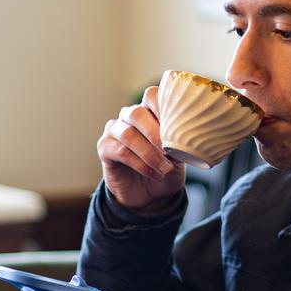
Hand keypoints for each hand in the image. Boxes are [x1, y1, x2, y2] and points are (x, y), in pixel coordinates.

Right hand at [96, 84, 186, 211]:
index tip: (177, 126)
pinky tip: (152, 173)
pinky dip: (139, 164)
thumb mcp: (180, 156)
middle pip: (137, 113)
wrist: (150, 195)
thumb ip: (181, 142)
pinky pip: (120, 151)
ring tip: (164, 169)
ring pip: (128, 134)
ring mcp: (114, 130)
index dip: (163, 107)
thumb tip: (185, 137)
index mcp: (149, 111)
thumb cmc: (165, 169)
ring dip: (149, 154)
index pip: (152, 95)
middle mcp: (129, 116)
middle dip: (155, 133)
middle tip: (169, 152)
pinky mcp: (105, 147)